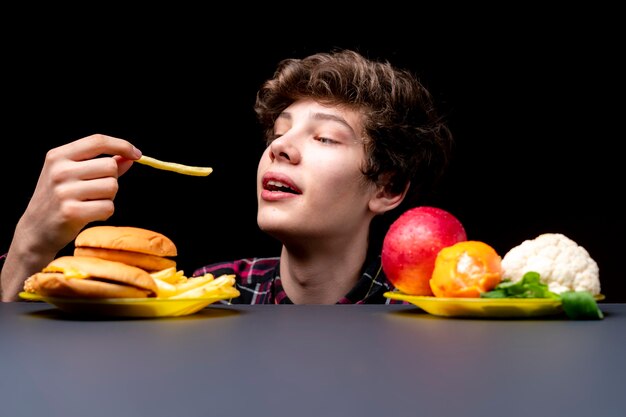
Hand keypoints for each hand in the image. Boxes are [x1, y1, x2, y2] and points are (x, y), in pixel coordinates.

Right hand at [1, 134, 141, 300]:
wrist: (36, 230)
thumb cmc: (59, 199)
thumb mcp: (72, 175)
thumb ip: (101, 164)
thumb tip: (129, 157)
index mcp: (58, 156)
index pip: (97, 141)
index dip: (122, 145)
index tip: (137, 154)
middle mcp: (60, 170)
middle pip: (110, 166)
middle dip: (111, 179)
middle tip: (95, 191)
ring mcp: (64, 191)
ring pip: (112, 187)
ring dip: (108, 197)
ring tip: (90, 203)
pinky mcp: (71, 212)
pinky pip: (108, 207)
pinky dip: (105, 212)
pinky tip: (89, 214)